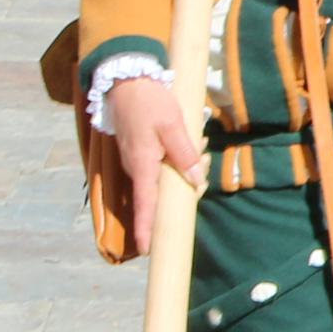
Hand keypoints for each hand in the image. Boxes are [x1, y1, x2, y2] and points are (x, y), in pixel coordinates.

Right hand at [107, 79, 203, 253]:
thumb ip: (184, 153)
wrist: (127, 81)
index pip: (145, 204)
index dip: (146, 228)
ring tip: (201, 142)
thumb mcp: (173, 125)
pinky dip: (178, 158)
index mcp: (142, 165)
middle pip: (162, 192)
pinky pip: (161, 165)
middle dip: (187, 185)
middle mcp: (136, 167)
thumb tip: (195, 180)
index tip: (147, 250)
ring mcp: (136, 160)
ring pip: (164, 178)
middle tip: (205, 156)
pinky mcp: (139, 152)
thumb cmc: (149, 102)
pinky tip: (192, 140)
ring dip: (185, 167)